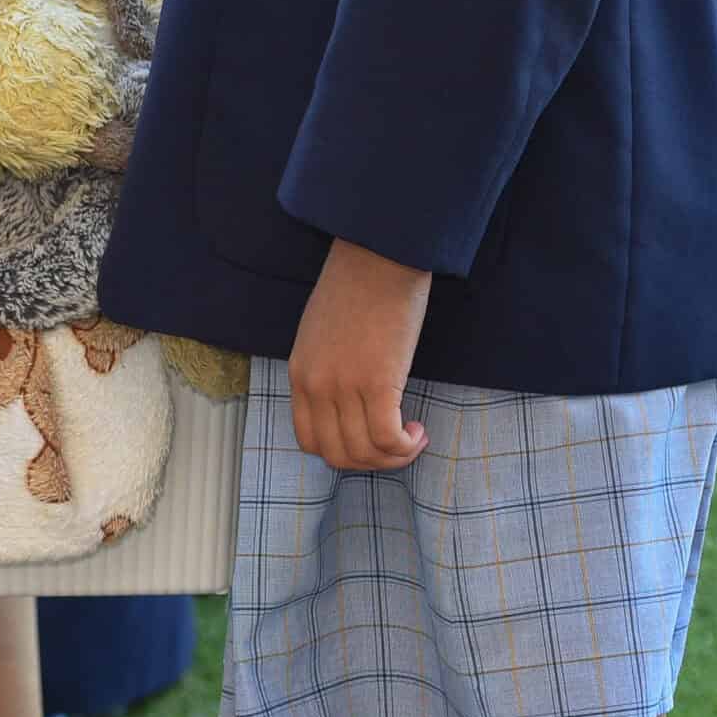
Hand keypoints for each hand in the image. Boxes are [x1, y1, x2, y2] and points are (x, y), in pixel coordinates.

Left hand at [288, 238, 433, 471]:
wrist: (378, 253)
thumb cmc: (357, 286)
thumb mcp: (321, 332)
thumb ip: (326, 369)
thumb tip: (347, 406)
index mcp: (299, 372)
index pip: (308, 441)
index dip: (342, 451)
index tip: (368, 439)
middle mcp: (315, 385)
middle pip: (337, 455)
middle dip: (371, 462)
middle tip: (396, 445)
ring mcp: (343, 385)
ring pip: (364, 453)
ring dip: (394, 456)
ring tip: (412, 436)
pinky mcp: (376, 382)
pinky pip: (387, 439)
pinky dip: (405, 446)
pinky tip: (417, 429)